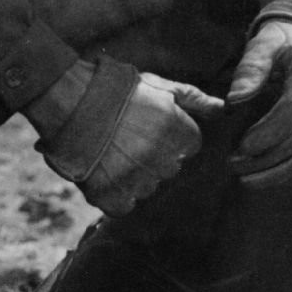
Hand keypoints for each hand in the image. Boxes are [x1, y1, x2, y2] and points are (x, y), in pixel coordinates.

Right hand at [27, 60, 221, 215]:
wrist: (69, 101)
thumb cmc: (116, 90)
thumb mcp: (159, 86)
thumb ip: (193, 99)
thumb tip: (223, 109)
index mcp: (177, 133)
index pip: (189, 147)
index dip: (171, 137)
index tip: (150, 127)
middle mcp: (161, 160)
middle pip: (169, 169)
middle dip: (154, 157)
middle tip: (128, 139)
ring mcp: (136, 180)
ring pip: (147, 187)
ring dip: (134, 176)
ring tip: (112, 153)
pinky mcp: (111, 196)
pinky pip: (124, 206)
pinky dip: (115, 194)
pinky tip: (104, 172)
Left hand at [226, 20, 291, 187]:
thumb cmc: (283, 41)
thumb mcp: (264, 43)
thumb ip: (250, 69)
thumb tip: (233, 102)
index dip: (270, 131)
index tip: (242, 146)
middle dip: (267, 158)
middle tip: (233, 165)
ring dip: (277, 173)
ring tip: (245, 179)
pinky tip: (267, 179)